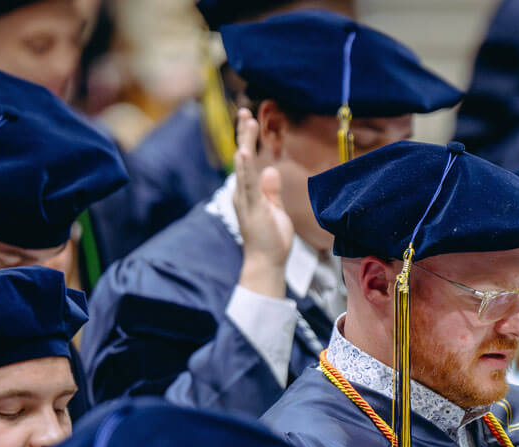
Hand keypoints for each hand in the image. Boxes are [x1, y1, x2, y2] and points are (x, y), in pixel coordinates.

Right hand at [234, 108, 293, 298]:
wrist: (266, 262)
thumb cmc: (271, 239)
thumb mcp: (275, 209)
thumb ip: (271, 190)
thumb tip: (270, 170)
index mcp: (249, 191)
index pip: (249, 160)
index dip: (248, 138)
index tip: (249, 118)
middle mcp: (243, 192)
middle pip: (243, 157)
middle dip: (244, 133)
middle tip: (245, 111)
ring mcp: (246, 199)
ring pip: (244, 165)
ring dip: (245, 142)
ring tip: (246, 123)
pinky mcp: (252, 207)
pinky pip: (248, 184)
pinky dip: (245, 167)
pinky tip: (244, 152)